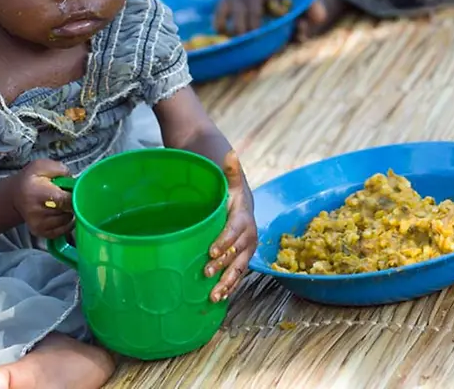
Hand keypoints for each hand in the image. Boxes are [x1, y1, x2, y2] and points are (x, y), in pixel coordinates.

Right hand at [10, 159, 74, 238]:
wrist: (16, 196)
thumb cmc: (31, 180)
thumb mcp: (41, 166)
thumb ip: (59, 169)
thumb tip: (73, 180)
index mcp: (36, 193)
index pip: (64, 200)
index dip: (75, 195)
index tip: (75, 190)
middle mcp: (36, 212)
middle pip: (67, 211)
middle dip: (73, 203)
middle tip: (68, 195)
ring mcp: (38, 225)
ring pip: (67, 221)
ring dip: (70, 212)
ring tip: (63, 203)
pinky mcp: (41, 233)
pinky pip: (63, 231)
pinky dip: (67, 222)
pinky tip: (62, 213)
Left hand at [205, 150, 257, 302]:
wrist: (240, 205)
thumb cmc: (230, 193)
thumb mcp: (229, 180)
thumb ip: (230, 170)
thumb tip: (231, 153)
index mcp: (244, 218)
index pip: (235, 231)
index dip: (224, 241)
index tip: (210, 251)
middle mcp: (248, 237)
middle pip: (237, 254)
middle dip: (223, 265)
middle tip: (205, 273)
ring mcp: (245, 251)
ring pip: (238, 269)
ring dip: (227, 283)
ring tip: (213, 296)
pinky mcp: (240, 260)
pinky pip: (236, 275)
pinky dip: (229, 287)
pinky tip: (217, 299)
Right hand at [215, 0, 280, 35]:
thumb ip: (276, 4)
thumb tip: (280, 17)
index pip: (254, 19)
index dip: (255, 32)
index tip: (258, 41)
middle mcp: (239, 1)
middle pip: (238, 24)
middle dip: (241, 36)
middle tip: (244, 44)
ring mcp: (228, 0)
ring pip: (222, 20)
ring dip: (225, 31)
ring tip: (228, 38)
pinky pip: (217, 13)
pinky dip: (218, 22)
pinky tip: (220, 30)